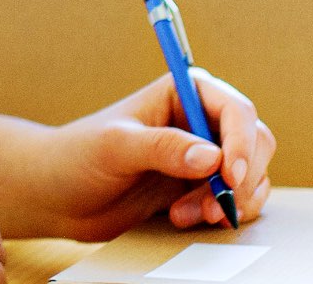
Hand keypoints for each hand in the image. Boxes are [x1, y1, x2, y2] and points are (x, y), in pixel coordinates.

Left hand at [18, 68, 276, 242]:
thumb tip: (210, 157)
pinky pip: (236, 199)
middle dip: (241, 178)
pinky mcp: (198, 187)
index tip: (230, 176)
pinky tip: (186, 219)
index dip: (242, 143)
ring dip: (231, 200)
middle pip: (256, 142)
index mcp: (183, 93)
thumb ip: (161, 148)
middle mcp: (200, 121)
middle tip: (214, 206)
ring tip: (188, 215)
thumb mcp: (114, 147)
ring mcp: (202, 156)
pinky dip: (223, 213)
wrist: (57, 195)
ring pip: (251, 175)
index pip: (236, 110)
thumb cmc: (76, 157)